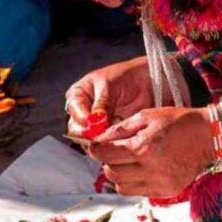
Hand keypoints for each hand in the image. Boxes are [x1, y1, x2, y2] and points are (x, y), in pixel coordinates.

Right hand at [65, 56, 187, 135]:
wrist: (147, 81)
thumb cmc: (127, 77)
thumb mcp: (110, 85)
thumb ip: (101, 104)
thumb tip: (94, 122)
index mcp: (78, 95)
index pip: (74, 110)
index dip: (82, 118)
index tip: (93, 124)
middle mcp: (83, 111)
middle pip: (77, 129)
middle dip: (89, 133)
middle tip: (103, 135)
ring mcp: (95, 125)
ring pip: (90, 140)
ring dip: (101, 140)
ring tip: (115, 136)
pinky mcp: (108, 134)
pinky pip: (105, 144)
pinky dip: (112, 143)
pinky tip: (121, 140)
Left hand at [89, 107, 214, 196]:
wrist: (208, 136)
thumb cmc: (178, 121)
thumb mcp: (147, 116)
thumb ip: (120, 129)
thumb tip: (98, 139)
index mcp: (144, 147)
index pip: (106, 154)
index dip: (95, 150)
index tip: (95, 146)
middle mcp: (151, 168)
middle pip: (111, 173)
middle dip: (106, 162)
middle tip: (112, 153)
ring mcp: (160, 182)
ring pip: (122, 187)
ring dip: (118, 175)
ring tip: (127, 163)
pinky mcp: (167, 191)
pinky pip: (138, 192)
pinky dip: (133, 183)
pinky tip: (141, 170)